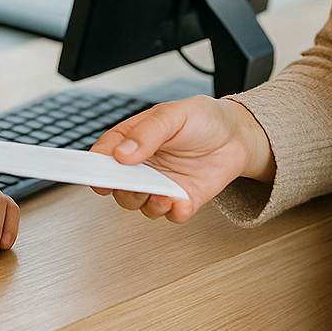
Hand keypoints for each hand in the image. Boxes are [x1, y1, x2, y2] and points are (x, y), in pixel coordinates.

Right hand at [87, 96, 271, 222]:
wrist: (237, 135)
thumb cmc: (202, 118)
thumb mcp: (173, 115)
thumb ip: (147, 133)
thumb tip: (122, 153)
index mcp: (132, 140)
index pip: (103, 155)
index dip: (94, 165)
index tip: (94, 173)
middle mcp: (142, 165)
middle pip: (116, 186)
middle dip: (122, 188)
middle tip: (135, 182)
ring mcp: (160, 184)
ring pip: (139, 204)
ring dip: (148, 202)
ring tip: (164, 193)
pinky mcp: (181, 200)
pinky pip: (170, 215)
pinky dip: (174, 212)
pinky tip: (181, 200)